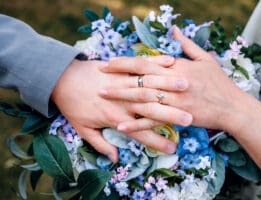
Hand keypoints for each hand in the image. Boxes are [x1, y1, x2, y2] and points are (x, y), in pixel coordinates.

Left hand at [51, 57, 191, 161]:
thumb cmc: (71, 104)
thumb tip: (115, 158)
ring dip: (169, 85)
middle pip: (150, 109)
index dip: (156, 142)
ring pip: (149, 85)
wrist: (60, 78)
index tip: (172, 149)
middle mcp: (123, 102)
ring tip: (187, 87)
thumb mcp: (82, 129)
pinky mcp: (121, 69)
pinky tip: (171, 62)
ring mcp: (123, 83)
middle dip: (171, 114)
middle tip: (190, 118)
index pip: (141, 133)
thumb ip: (100, 143)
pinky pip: (141, 65)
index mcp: (116, 118)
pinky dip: (156, 63)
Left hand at [100, 27, 245, 132]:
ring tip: (103, 96)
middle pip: (140, 79)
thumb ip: (187, 44)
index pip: (146, 62)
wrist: (232, 107)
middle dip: (118, 77)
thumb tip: (174, 30)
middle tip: (98, 77)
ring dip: (121, 97)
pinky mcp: (176, 117)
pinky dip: (136, 124)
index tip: (109, 62)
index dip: (126, 62)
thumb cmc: (220, 82)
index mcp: (178, 67)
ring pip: (143, 98)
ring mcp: (174, 101)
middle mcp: (173, 83)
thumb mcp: (205, 59)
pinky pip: (153, 122)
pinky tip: (120, 125)